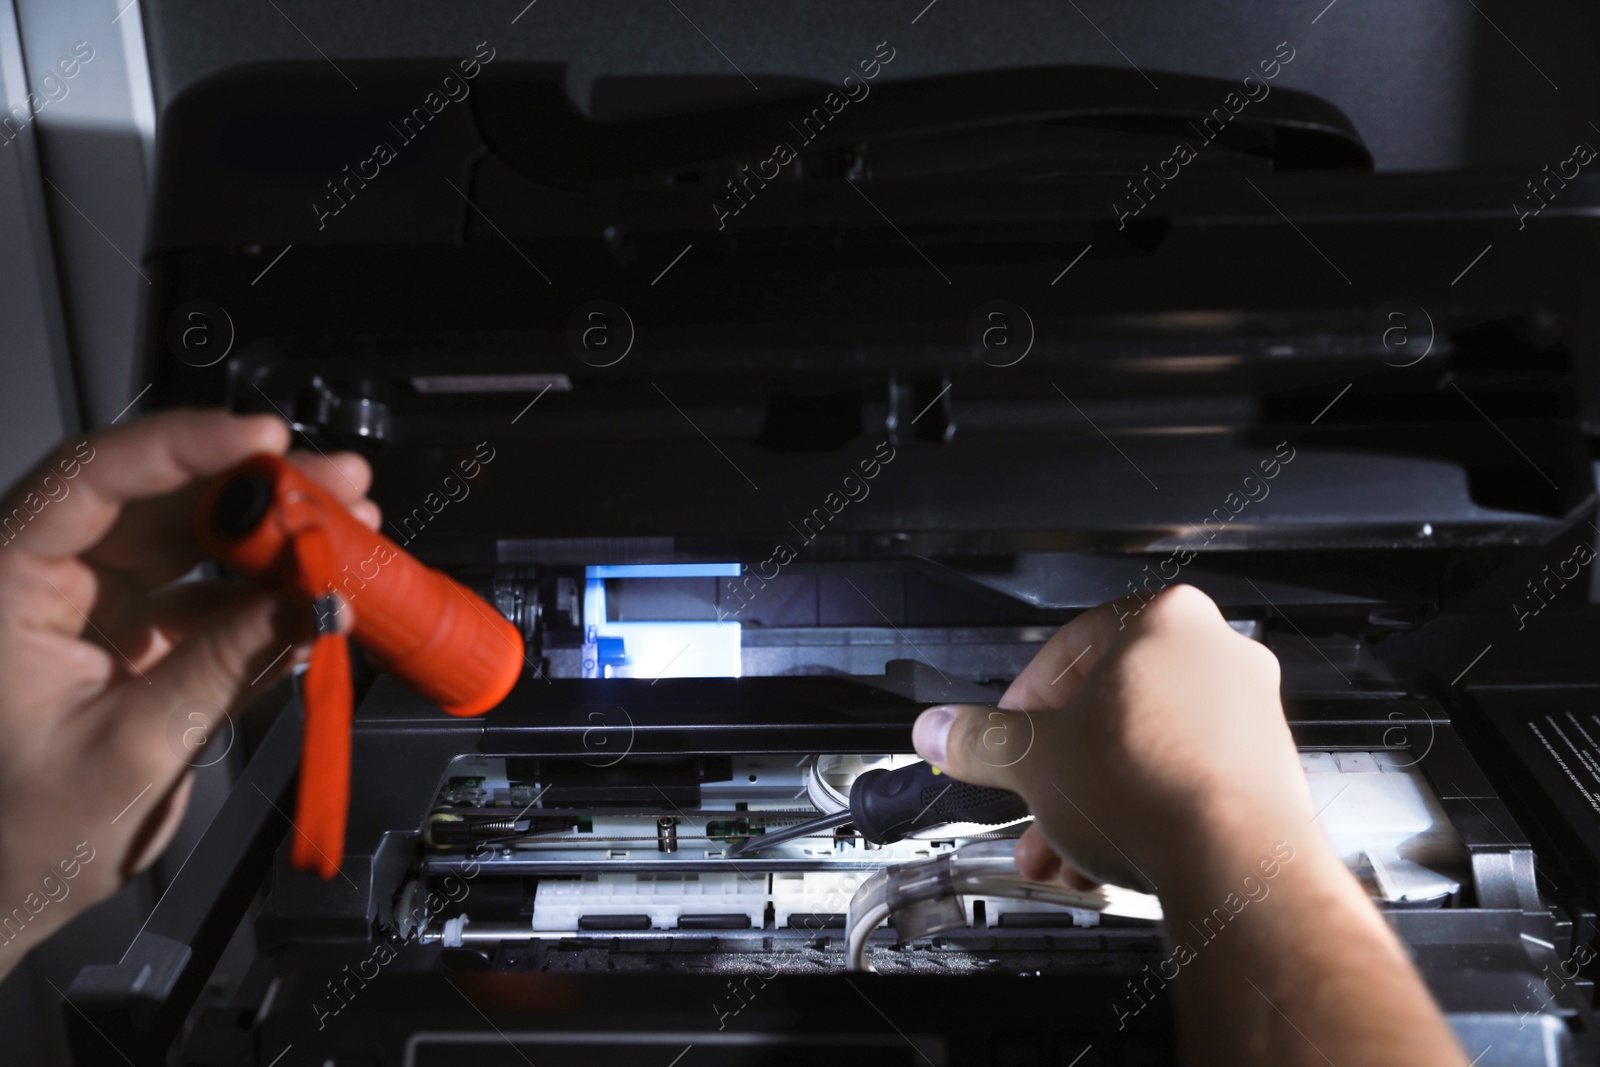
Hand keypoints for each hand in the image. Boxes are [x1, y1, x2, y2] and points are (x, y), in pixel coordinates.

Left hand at [0, 409, 377, 978]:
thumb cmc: (26, 835)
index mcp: (6, 583)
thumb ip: (227, 667)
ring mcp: (95, 600)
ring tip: (351, 526)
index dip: (185, 446)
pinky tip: (324, 593)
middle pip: (158, 495)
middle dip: (256, 485)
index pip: (94, 477)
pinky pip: (211, 592)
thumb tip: (318, 605)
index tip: (270, 441)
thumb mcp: (134, 749)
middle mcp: (48, 575)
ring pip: (192, 535)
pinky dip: (268, 592)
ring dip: (272, 533)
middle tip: (341, 484)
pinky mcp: (136, 631)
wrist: (2, 894)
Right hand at [913, 584, 1466, 1065]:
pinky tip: (1106, 859)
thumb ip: (980, 739)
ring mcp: (1248, 713)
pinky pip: (1182, 781)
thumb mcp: (1034, 759)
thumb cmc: (1155, 791)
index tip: (1007, 732)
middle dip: (1058, 767)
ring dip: (1091, 801)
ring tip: (1059, 848)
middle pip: (1108, 707)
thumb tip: (942, 729)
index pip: (1070, 645)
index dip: (1025, 698)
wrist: (1237, 870)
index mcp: (1163, 620)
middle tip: (1029, 796)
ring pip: (1143, 751)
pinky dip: (1140, 814)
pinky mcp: (1263, 771)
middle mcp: (1217, 655)